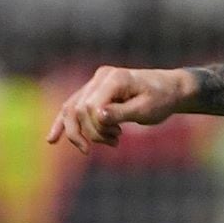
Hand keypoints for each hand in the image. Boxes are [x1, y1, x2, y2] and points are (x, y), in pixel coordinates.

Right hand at [45, 66, 192, 151]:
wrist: (171, 89)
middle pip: (78, 109)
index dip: (97, 127)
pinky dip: (63, 123)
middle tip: (115, 140)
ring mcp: (95, 82)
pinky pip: (73, 107)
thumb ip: (121, 113)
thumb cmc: (162, 100)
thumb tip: (97, 116)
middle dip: (92, 132)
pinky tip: (52, 140)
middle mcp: (100, 77)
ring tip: (98, 145)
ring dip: (80, 132)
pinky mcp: (94, 91)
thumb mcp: (146, 110)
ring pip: (72, 109)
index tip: (117, 137)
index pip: (90, 106)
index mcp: (114, 78)